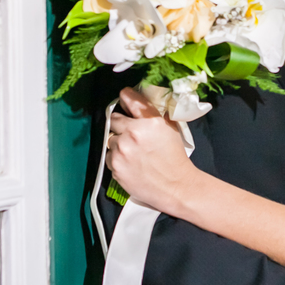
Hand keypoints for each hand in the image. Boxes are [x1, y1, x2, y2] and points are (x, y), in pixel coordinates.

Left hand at [106, 88, 197, 213]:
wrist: (176, 186)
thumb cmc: (174, 157)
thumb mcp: (169, 128)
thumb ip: (152, 114)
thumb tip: (138, 101)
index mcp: (149, 121)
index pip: (129, 98)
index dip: (125, 98)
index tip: (123, 98)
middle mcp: (132, 133)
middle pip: (113, 120)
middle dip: (120, 125)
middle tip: (130, 134)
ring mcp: (121, 150)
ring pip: (110, 140)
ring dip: (118, 144)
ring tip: (133, 153)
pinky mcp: (115, 166)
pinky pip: (108, 157)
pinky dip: (116, 159)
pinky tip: (130, 164)